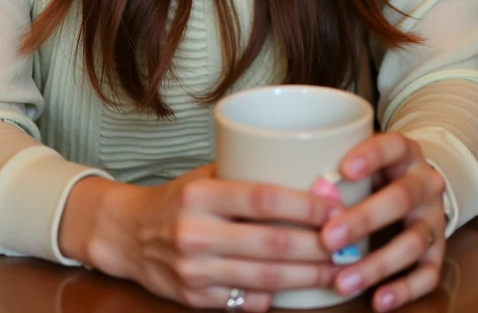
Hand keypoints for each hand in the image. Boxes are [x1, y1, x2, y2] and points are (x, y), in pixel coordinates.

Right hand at [68, 165, 340, 309]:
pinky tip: (301, 288)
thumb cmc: (178, 199)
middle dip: (318, 247)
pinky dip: (277, 296)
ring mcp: (195, 272)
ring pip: (266, 278)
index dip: (305, 205)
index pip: (264, 199)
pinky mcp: (195, 299)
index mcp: (202, 195)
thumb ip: (247, 178)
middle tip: (349, 245)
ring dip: (308, 276)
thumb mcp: (205, 177)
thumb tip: (310, 177)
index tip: (336, 207)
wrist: (128, 235)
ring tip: (337, 271)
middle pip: (272, 244)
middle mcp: (197, 233)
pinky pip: (247, 301)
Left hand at [319, 133, 445, 310]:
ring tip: (343, 281)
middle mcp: (425, 183)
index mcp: (405, 153)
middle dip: (363, 220)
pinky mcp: (439, 250)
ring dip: (376, 264)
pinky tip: (378, 300)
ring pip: (413, 242)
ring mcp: (435, 218)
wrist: (416, 185)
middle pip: (400, 199)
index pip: (392, 147)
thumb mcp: (364, 159)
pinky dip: (403, 290)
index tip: (344, 169)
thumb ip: (340, 170)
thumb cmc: (376, 171)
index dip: (371, 157)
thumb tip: (299, 185)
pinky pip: (428, 274)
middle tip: (328, 238)